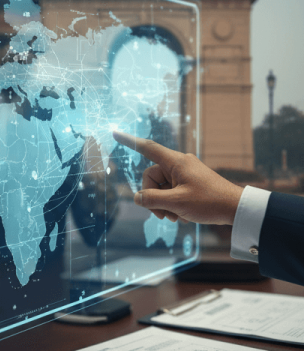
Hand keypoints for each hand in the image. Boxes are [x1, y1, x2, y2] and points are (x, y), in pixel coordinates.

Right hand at [113, 131, 243, 225]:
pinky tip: (181, 215)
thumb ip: (152, 200)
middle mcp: (179, 164)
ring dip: (164, 204)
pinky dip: (172, 204)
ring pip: (161, 187)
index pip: (147, 148)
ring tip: (176, 217)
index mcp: (175, 162)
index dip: (129, 141)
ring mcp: (184, 173)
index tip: (115, 133)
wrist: (236, 209)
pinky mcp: (189, 183)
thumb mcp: (176, 203)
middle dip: (154, 197)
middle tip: (164, 214)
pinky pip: (171, 191)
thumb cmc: (209, 202)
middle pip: (151, 177)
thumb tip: (137, 197)